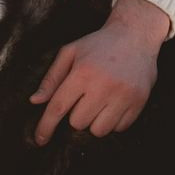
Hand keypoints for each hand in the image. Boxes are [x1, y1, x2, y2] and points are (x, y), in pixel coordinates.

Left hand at [32, 0, 169, 142]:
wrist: (136, 34)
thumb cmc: (99, 44)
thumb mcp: (70, 52)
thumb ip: (52, 78)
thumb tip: (35, 101)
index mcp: (83, 72)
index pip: (58, 107)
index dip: (46, 126)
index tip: (40, 140)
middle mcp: (104, 85)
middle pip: (78, 123)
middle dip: (76, 115)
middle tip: (85, 98)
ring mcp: (124, 95)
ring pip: (99, 130)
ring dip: (95, 121)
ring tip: (100, 102)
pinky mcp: (139, 102)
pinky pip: (120, 128)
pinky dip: (113, 121)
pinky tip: (115, 103)